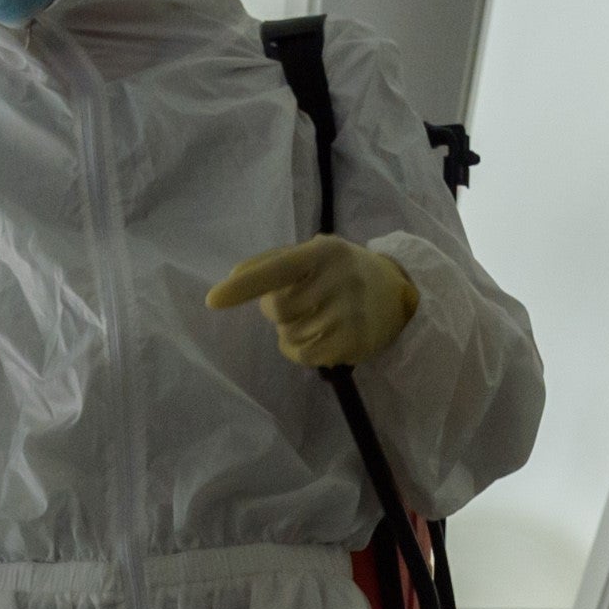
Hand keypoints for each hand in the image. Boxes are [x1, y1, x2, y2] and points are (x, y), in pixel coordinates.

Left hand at [207, 237, 417, 369]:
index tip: (212, 300)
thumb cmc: (340, 271)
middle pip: (278, 309)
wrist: (395, 293)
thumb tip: (234, 276)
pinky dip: (301, 352)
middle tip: (300, 303)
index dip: (244, 285)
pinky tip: (318, 338)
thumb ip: (274, 261)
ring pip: (290, 336)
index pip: (278, 268)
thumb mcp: (314, 254)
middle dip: (277, 311)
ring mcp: (351, 312)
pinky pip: (306, 356)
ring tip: (312, 320)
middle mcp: (340, 278)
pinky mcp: (356, 341)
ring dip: (289, 333)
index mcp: (323, 251)